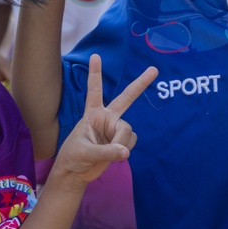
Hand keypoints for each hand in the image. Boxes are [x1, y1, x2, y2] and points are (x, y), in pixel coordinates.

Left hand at [51, 54, 157, 188]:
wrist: (76, 172)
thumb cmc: (73, 156)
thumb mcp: (84, 152)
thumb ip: (106, 152)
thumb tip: (125, 152)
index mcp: (92, 113)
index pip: (94, 89)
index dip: (95, 73)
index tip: (95, 56)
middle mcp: (106, 117)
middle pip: (126, 98)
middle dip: (140, 84)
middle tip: (154, 69)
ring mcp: (114, 129)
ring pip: (128, 130)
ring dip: (121, 143)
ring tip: (108, 152)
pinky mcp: (121, 141)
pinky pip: (130, 142)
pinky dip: (124, 150)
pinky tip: (115, 154)